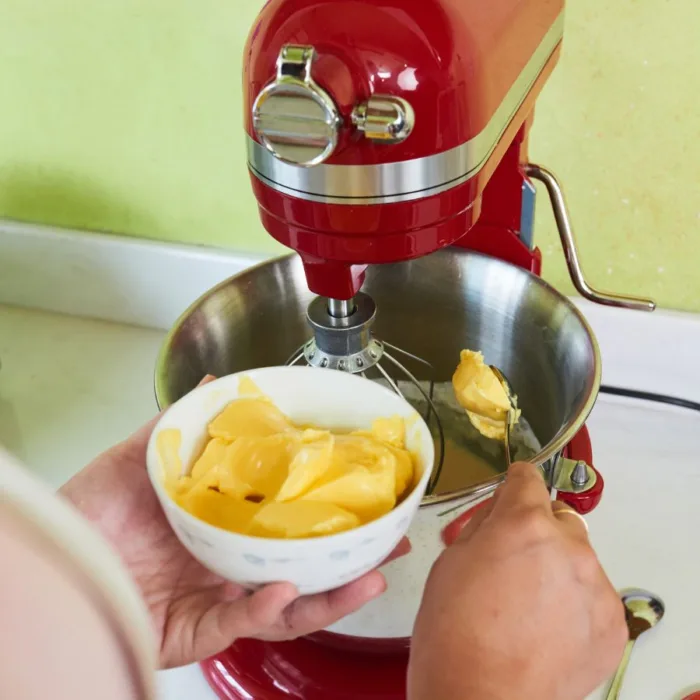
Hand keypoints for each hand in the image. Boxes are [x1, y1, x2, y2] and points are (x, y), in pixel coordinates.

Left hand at [60, 377, 409, 668]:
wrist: (50, 560)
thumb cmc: (91, 511)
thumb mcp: (140, 457)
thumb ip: (183, 421)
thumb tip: (221, 380)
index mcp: (224, 525)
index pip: (290, 520)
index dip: (329, 510)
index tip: (367, 493)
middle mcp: (228, 563)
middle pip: (303, 567)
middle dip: (352, 561)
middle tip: (392, 541)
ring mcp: (216, 600)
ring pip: (287, 608)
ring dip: (331, 597)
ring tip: (368, 577)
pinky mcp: (196, 634)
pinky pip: (239, 626)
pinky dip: (265, 610)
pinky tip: (284, 588)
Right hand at [408, 462, 626, 699]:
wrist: (479, 699)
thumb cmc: (452, 627)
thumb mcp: (450, 561)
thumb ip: (483, 528)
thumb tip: (500, 517)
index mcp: (525, 523)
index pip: (528, 479)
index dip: (515, 484)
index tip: (509, 496)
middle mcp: (570, 546)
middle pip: (559, 519)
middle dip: (537, 531)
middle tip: (514, 564)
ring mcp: (598, 587)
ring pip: (579, 560)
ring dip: (558, 569)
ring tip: (532, 606)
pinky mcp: (613, 626)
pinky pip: (593, 598)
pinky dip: (574, 606)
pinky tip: (549, 631)